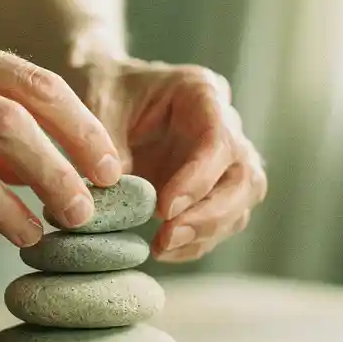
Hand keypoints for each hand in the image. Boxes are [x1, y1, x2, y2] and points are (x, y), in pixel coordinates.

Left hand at [70, 55, 266, 261]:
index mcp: (201, 93)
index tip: (164, 209)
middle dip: (210, 215)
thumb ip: (106, 149)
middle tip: (167, 237)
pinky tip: (165, 250)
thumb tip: (110, 195)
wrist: (105, 95)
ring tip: (161, 248)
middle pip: (244, 177)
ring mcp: (224, 160)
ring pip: (240, 204)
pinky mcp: (213, 188)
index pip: (219, 141)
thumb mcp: (97, 107)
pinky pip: (221, 222)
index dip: (198, 179)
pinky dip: (196, 242)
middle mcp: (224, 126)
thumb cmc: (103, 91)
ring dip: (205, 233)